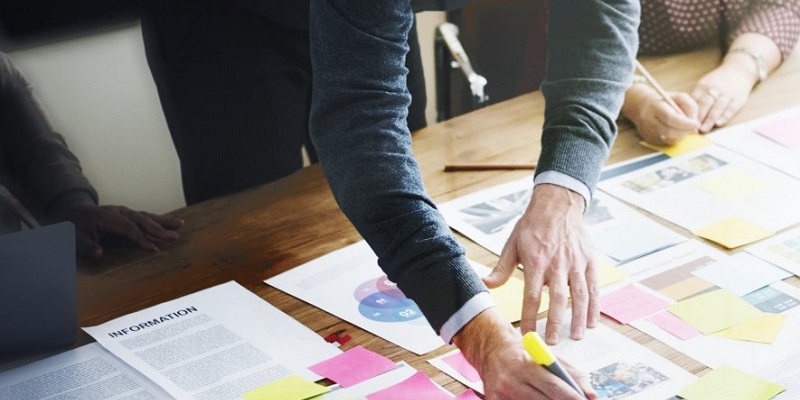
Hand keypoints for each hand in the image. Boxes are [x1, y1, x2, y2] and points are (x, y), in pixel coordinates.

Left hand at [65, 205, 182, 258]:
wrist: (74, 213)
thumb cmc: (76, 228)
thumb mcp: (74, 238)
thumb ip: (86, 246)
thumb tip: (99, 254)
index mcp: (107, 217)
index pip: (128, 227)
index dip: (141, 238)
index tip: (153, 249)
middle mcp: (119, 211)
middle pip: (142, 219)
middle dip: (159, 228)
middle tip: (174, 237)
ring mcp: (125, 212)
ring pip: (146, 216)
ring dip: (163, 221)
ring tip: (180, 224)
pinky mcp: (129, 215)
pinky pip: (145, 217)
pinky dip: (159, 220)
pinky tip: (171, 223)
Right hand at [453, 308, 596, 398]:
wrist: (490, 350)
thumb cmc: (521, 352)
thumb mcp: (546, 355)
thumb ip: (571, 373)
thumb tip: (591, 394)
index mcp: (524, 365)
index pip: (553, 386)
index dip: (572, 397)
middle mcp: (511, 381)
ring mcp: (501, 395)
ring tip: (553, 398)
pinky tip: (537, 398)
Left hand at [484, 184, 597, 344]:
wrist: (557, 204)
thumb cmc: (532, 226)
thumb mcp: (512, 244)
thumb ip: (501, 268)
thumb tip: (484, 284)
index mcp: (536, 262)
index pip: (532, 295)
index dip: (530, 316)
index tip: (527, 333)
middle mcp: (557, 264)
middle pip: (558, 299)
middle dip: (556, 322)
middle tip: (553, 342)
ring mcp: (575, 263)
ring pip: (579, 295)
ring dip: (578, 318)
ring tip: (575, 336)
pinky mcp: (589, 261)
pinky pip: (593, 287)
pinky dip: (594, 305)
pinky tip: (591, 321)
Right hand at [630, 91, 699, 145]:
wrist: (641, 106)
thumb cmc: (663, 101)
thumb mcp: (678, 96)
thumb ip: (690, 106)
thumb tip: (695, 122)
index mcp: (655, 107)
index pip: (671, 118)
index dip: (686, 123)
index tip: (697, 124)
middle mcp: (649, 121)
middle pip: (670, 132)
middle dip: (685, 131)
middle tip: (693, 127)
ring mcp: (648, 132)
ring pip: (670, 139)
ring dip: (681, 135)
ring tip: (684, 128)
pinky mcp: (649, 140)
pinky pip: (667, 143)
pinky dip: (675, 138)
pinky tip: (676, 131)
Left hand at [690, 63, 754, 132]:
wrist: (739, 70)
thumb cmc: (716, 81)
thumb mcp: (703, 84)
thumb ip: (695, 98)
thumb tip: (684, 115)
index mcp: (703, 86)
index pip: (693, 100)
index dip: (688, 112)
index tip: (683, 122)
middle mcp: (715, 89)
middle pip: (704, 103)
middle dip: (698, 117)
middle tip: (691, 129)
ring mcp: (727, 94)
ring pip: (717, 107)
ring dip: (709, 119)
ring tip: (703, 129)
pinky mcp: (739, 99)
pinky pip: (731, 109)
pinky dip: (724, 116)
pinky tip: (718, 123)